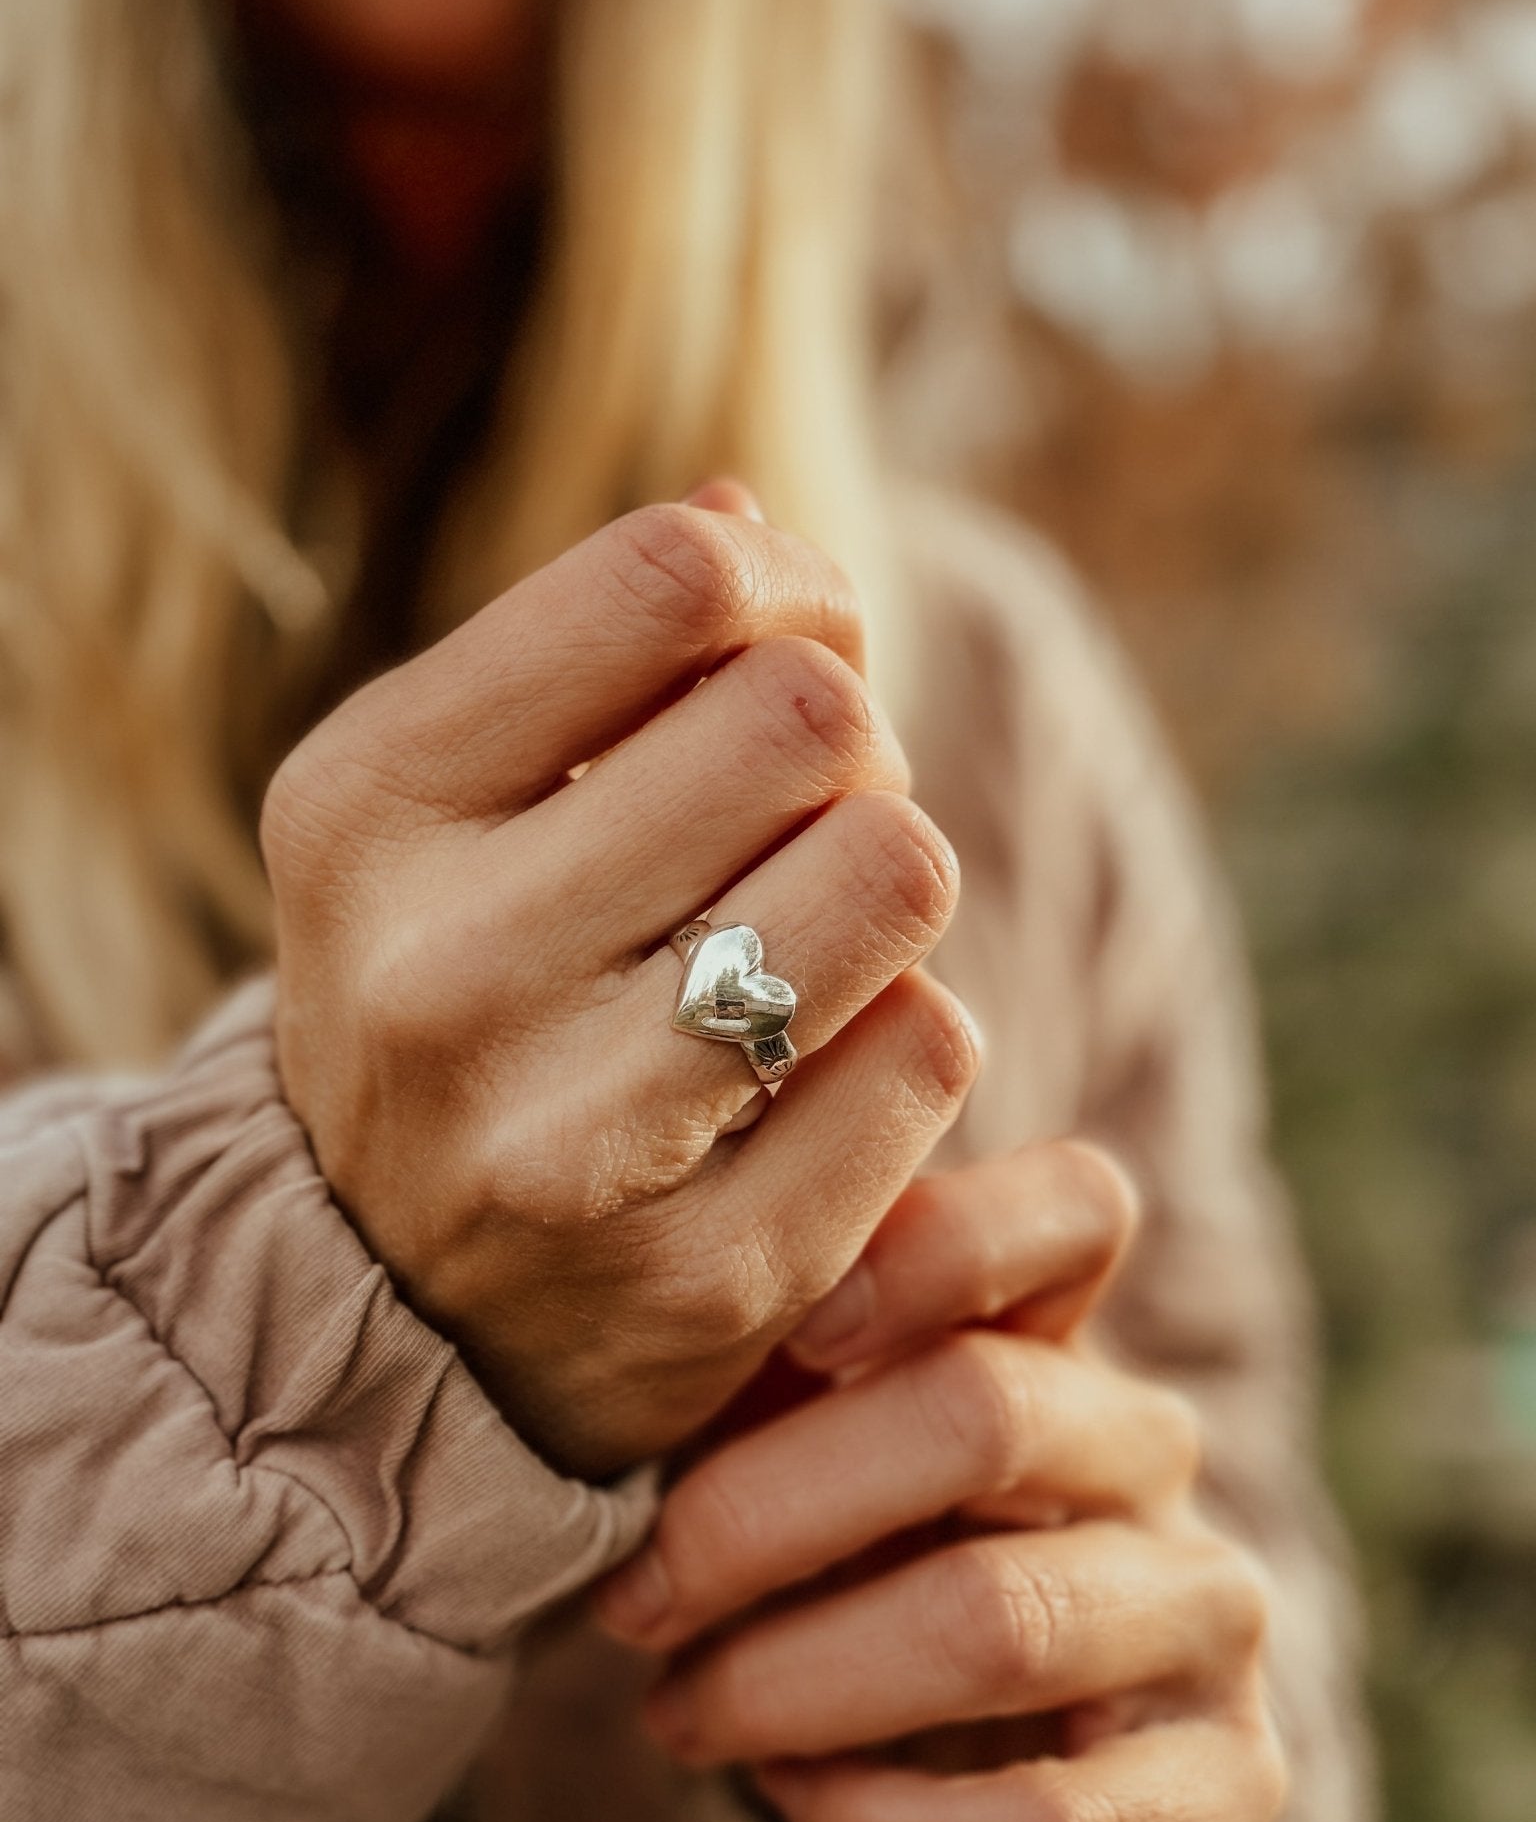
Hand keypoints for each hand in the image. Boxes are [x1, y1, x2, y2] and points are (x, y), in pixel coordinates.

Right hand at [261, 499, 978, 1478]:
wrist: (398, 1299)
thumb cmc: (458, 986)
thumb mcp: (448, 801)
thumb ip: (592, 646)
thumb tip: (754, 523)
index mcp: (366, 810)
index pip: (671, 582)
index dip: (789, 588)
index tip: (796, 645)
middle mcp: (441, 977)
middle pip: (810, 720)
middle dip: (850, 743)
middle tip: (810, 812)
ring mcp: (569, 1144)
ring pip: (896, 871)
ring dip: (891, 876)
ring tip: (817, 928)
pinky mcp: (710, 1276)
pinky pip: (931, 1047)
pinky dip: (907, 1032)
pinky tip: (818, 1069)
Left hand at [596, 1141, 1285, 1821]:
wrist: (974, 1762)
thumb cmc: (846, 1544)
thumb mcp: (804, 1432)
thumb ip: (763, 1355)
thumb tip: (647, 1306)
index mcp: (1058, 1328)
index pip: (1076, 1208)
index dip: (940, 1244)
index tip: (788, 1322)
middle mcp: (1153, 1446)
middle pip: (983, 1412)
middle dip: (763, 1510)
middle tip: (634, 1595)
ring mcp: (1206, 1611)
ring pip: (1001, 1622)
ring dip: (794, 1678)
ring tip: (677, 1710)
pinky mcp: (1226, 1786)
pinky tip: (791, 1797)